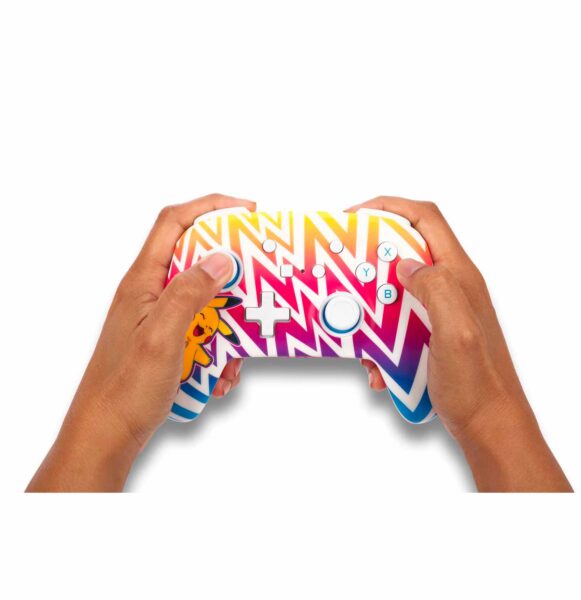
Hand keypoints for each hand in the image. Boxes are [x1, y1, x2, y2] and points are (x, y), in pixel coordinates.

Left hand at [27, 194, 254, 491]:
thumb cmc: (126, 388)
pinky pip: (205, 333)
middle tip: (258, 285)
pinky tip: (220, 376)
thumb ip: (189, 293)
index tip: (246, 212)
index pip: (174, 223)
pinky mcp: (170, 341)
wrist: (107, 433)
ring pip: (207, 301)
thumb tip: (222, 258)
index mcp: (144, 282)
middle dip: (231, 273)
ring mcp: (160, 318)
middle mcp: (151, 293)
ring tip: (235, 354)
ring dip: (229, 323)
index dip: (210, 207)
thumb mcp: (162, 337)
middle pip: (197, 260)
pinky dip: (220, 350)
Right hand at [349, 197, 571, 491]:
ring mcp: (442, 310)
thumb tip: (406, 263)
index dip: (389, 207)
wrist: (490, 426)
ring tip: (357, 332)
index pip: (425, 219)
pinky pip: (397, 324)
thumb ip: (436, 289)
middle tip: (344, 273)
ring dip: (371, 308)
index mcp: (459, 276)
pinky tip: (376, 367)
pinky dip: (380, 340)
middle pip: (406, 250)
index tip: (354, 217)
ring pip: (396, 290)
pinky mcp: (432, 333)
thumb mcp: (456, 334)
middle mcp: (452, 286)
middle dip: (371, 259)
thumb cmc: (477, 384)